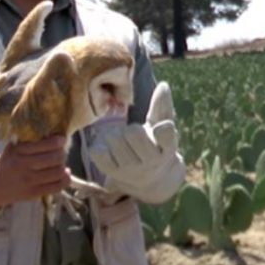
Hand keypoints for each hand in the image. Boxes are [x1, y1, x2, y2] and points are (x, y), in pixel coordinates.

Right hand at [0, 135, 70, 203]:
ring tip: (60, 164)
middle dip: (61, 153)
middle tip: (60, 152)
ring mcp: (29, 181)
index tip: (61, 139)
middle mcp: (24, 165)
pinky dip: (65, 179)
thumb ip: (30, 141)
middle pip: (55, 158)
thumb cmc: (8, 162)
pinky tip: (63, 174)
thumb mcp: (14, 147)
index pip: (45, 145)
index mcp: (19, 151)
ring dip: (63, 166)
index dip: (58, 142)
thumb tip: (54, 134)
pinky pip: (57, 186)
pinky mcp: (33, 193)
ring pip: (58, 172)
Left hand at [89, 82, 185, 203]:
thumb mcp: (161, 127)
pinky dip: (100, 146)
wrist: (150, 179)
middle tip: (134, 134)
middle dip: (131, 128)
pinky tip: (108, 149)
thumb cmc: (155, 145)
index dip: (163, 130)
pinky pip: (98, 152)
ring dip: (115, 135)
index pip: (166, 136)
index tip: (160, 127)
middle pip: (133, 133)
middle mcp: (151, 161)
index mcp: (167, 148)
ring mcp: (131, 169)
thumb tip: (163, 85)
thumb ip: (162, 106)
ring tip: (122, 142)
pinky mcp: (113, 174)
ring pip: (114, 140)